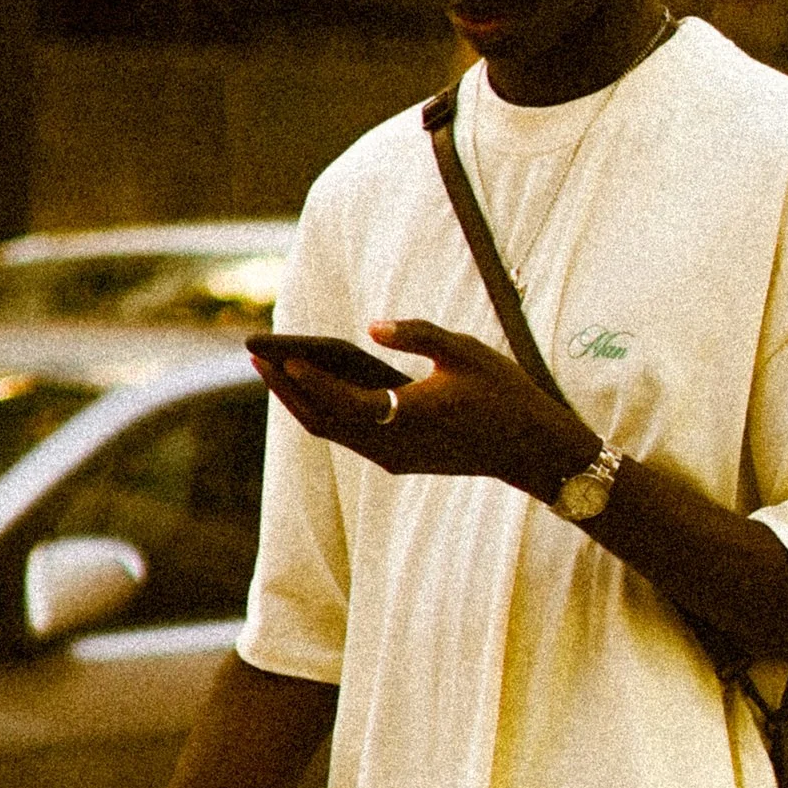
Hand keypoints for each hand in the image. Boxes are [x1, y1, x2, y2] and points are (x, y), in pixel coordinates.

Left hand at [259, 320, 591, 496]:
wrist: (531, 449)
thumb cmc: (503, 394)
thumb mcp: (464, 351)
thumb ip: (417, 334)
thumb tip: (371, 326)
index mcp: (409, 418)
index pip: (345, 402)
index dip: (311, 381)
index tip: (283, 357)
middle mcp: (393, 446)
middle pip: (323, 421)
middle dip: (287, 389)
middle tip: (256, 356)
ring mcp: (393, 458)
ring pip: (331, 432)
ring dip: (300, 402)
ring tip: (273, 369)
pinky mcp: (398, 460)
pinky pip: (348, 437)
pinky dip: (324, 412)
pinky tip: (312, 388)